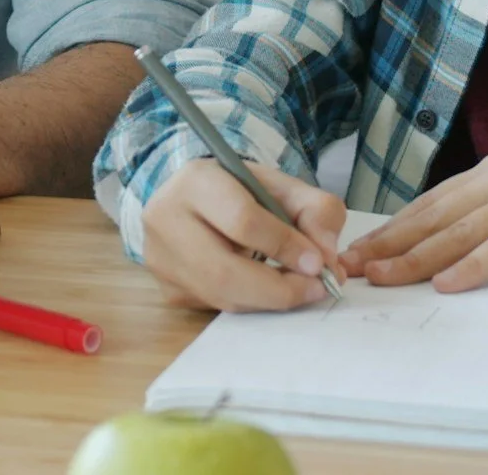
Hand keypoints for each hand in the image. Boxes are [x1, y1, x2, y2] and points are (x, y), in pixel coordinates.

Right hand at [140, 158, 347, 311]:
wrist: (196, 201)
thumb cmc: (242, 192)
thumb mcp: (283, 186)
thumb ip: (316, 211)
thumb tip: (326, 257)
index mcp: (195, 181)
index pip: (242, 220)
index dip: (284, 246)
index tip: (319, 262)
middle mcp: (166, 219)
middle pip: (225, 271)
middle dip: (279, 288)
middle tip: (316, 289)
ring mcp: (162, 259)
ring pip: (222, 296)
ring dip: (269, 301)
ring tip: (299, 289)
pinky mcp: (168, 289)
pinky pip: (218, 307)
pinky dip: (251, 304)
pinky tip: (267, 289)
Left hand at [339, 153, 487, 292]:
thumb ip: (483, 214)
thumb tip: (434, 245)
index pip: (427, 205)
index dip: (389, 229)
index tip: (355, 251)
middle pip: (433, 218)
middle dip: (389, 245)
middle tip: (351, 268)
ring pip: (460, 232)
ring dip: (416, 258)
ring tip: (383, 277)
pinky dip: (475, 265)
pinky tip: (448, 283)